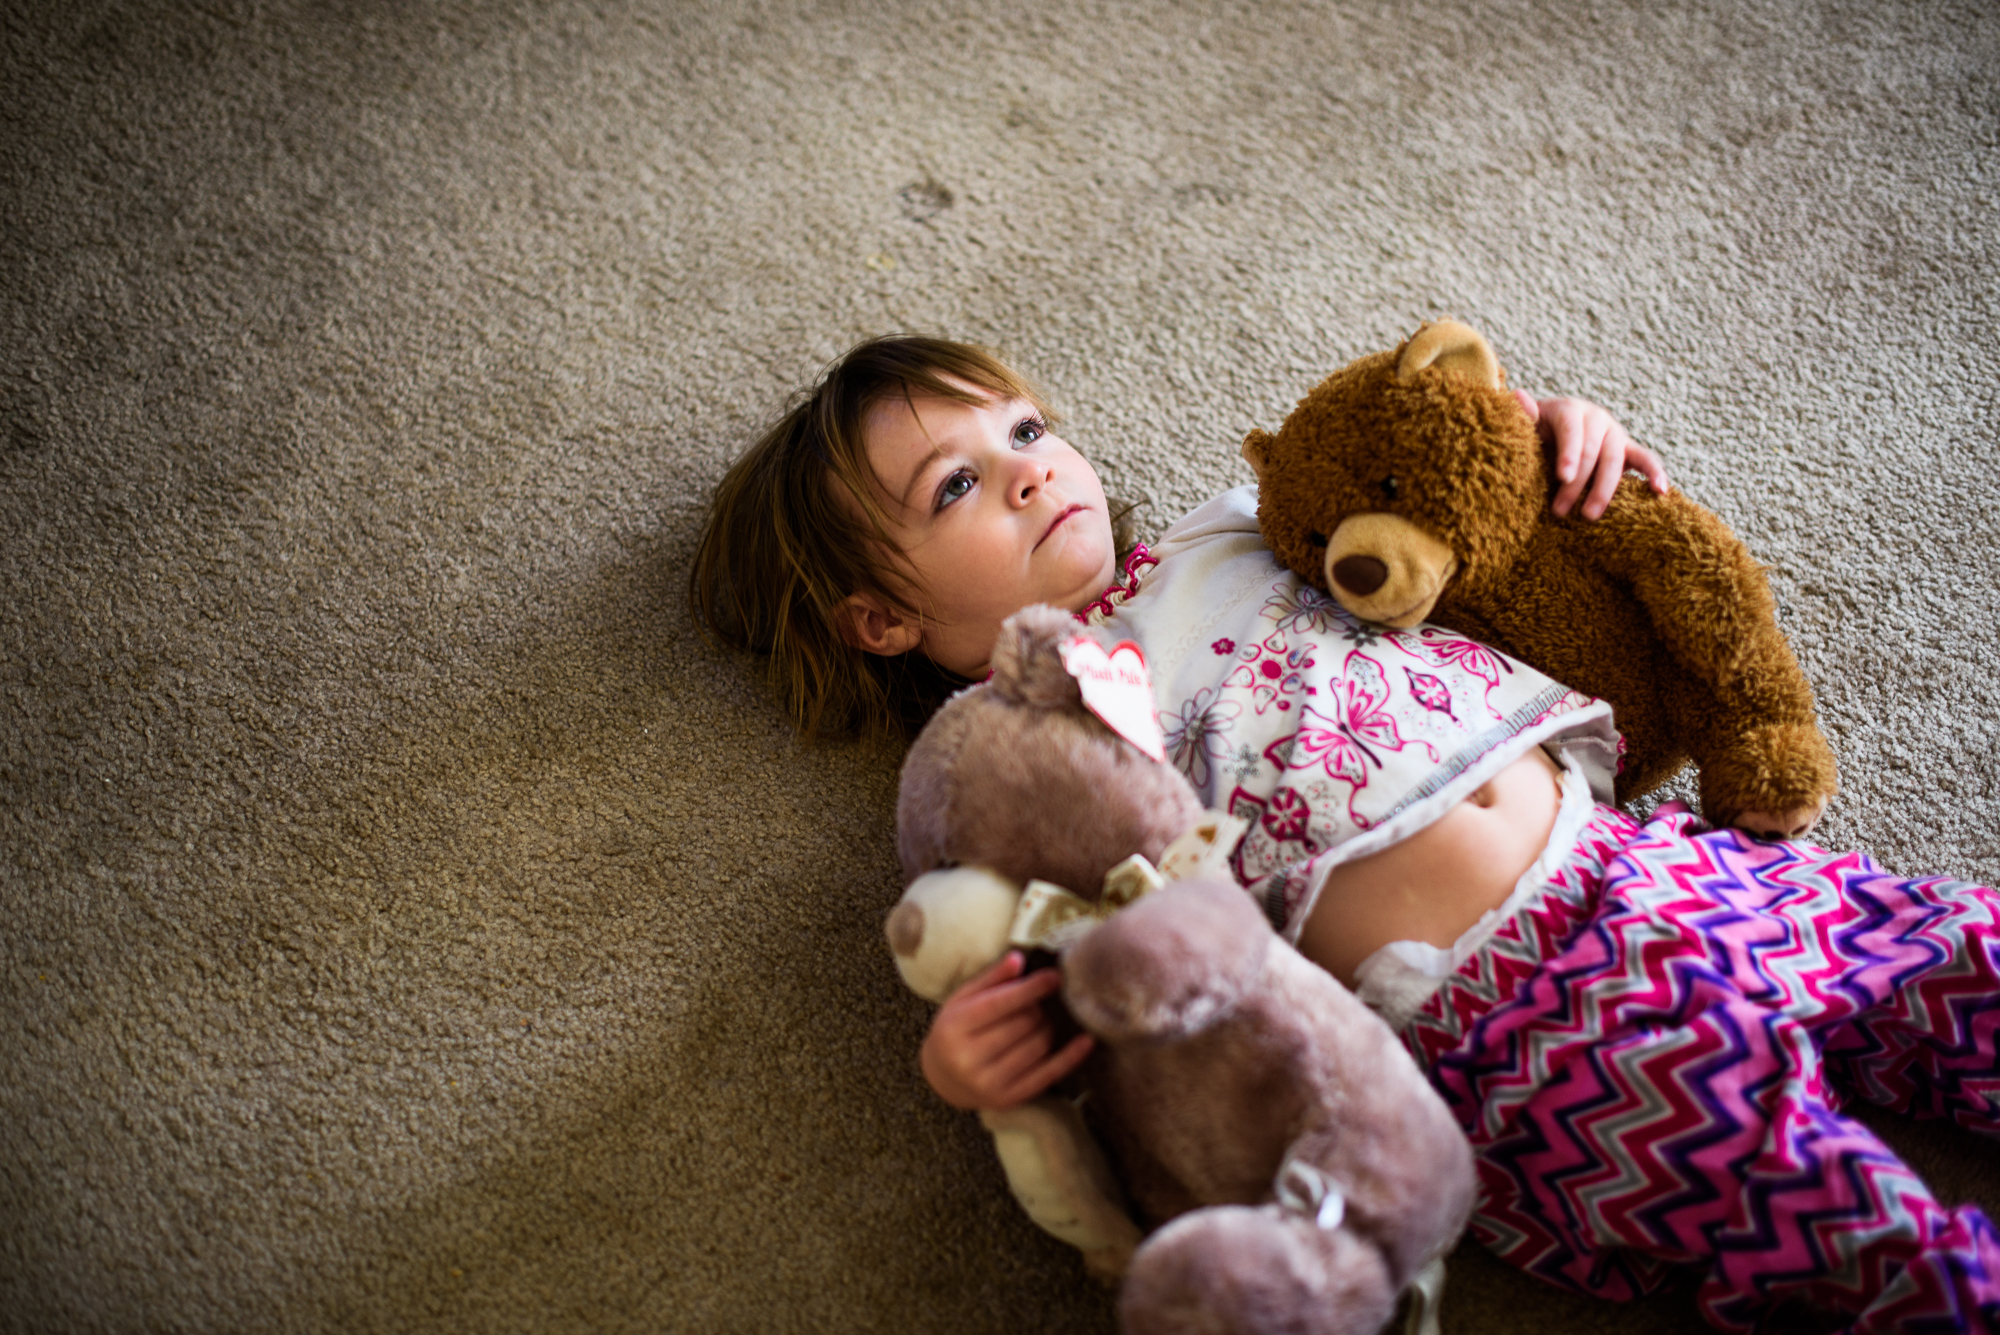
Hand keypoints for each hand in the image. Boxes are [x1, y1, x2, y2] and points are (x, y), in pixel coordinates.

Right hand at [919, 951, 1094, 1110]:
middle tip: (1038, 1002)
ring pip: (1038, 1045)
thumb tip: (1019, 959)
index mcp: (954, 1028)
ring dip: (1048, 1027)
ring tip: (1041, 1019)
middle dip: (1038, 1008)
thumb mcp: (962, 998)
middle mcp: (968, 1059)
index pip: (1000, 1004)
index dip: (1031, 988)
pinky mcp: (1008, 1098)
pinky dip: (1071, 1056)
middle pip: (1023, 1024)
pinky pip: (1048, 1074)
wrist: (943, 1078)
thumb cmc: (956, 1029)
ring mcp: (989, 1082)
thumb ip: (990, 978)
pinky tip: (1087, 1040)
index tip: (1055, 976)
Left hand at [1515, 391, 1669, 519]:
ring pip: (1615, 460)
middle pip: (1593, 450)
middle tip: (1560, 511)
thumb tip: (1519, 397)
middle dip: (1578, 482)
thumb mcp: (1526, 425)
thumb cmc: (1535, 434)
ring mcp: (1614, 433)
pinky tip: (1660, 491)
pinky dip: (1655, 473)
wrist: (1552, 434)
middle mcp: (1596, 418)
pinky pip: (1645, 459)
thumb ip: (1524, 415)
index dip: (1569, 452)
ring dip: (1604, 490)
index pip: (1572, 428)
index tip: (1563, 478)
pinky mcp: (1628, 449)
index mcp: (1569, 409)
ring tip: (1589, 516)